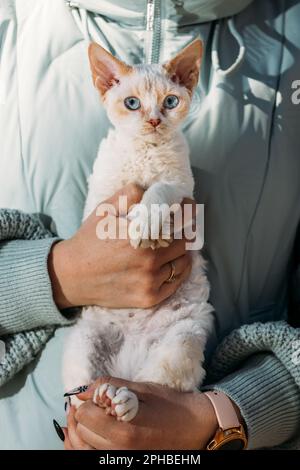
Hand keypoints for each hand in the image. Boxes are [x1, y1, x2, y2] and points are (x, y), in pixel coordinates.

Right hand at [48, 184, 193, 309]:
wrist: (71, 276)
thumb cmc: (89, 240)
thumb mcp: (104, 210)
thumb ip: (130, 194)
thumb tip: (154, 189)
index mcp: (139, 233)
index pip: (179, 219)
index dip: (188, 210)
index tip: (188, 205)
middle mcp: (148, 258)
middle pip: (184, 241)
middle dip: (182, 231)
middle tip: (176, 227)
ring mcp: (149, 280)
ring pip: (183, 262)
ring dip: (181, 252)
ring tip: (171, 245)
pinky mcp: (149, 298)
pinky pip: (176, 281)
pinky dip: (178, 270)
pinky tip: (169, 263)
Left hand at [62, 377, 217, 449]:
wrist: (195, 427)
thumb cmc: (170, 405)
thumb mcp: (141, 389)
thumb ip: (110, 387)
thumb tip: (83, 390)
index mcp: (124, 430)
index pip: (85, 417)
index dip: (84, 403)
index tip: (92, 397)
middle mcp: (119, 450)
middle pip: (82, 434)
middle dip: (81, 417)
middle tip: (88, 405)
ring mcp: (123, 459)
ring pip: (85, 449)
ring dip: (82, 432)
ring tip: (89, 418)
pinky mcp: (127, 461)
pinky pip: (97, 456)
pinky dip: (89, 444)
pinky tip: (94, 432)